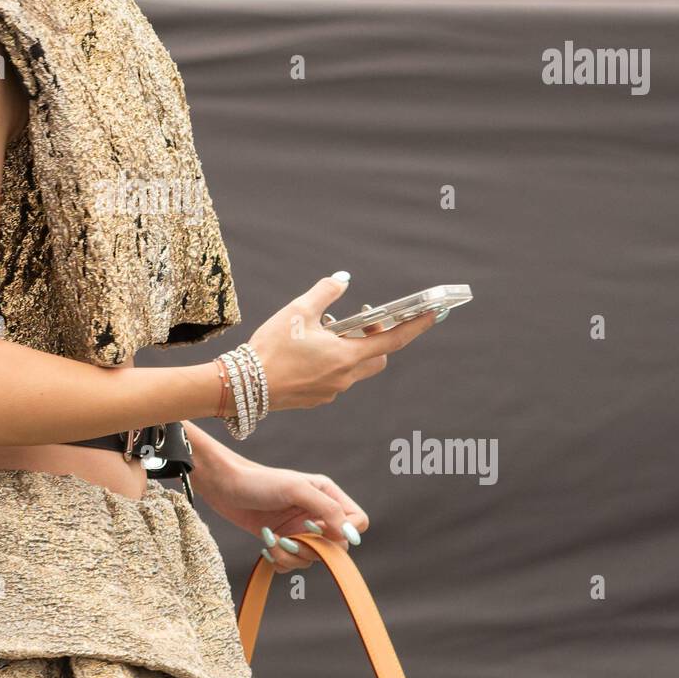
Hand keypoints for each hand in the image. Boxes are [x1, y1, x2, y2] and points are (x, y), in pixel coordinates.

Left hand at [195, 452, 368, 572]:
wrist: (223, 486)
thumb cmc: (258, 481)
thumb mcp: (295, 489)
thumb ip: (327, 510)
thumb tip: (350, 536)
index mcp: (327, 495)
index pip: (357, 523)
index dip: (344, 533)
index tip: (316, 529)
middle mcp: (317, 513)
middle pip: (335, 547)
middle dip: (311, 548)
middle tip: (289, 538)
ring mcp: (299, 529)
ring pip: (312, 559)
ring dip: (291, 555)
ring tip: (271, 539)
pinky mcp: (282, 541)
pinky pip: (292, 565)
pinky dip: (280, 561)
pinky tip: (266, 544)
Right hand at [236, 274, 440, 416]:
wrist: (244, 386)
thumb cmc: (271, 347)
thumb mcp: (297, 311)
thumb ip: (324, 292)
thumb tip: (342, 279)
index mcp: (347, 356)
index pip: (393, 340)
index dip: (416, 326)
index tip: (434, 314)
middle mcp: (345, 378)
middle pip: (378, 357)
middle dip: (378, 337)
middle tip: (362, 320)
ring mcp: (332, 391)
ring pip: (356, 368)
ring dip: (352, 349)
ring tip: (326, 331)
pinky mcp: (317, 398)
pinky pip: (336, 378)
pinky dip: (333, 362)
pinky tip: (309, 351)